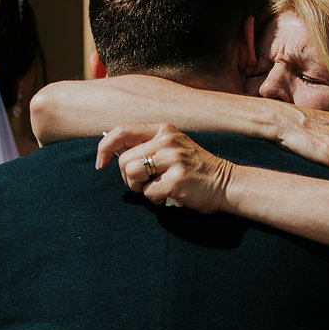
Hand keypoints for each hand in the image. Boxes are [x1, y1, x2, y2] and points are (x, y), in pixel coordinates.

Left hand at [96, 125, 233, 212]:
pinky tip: (169, 196)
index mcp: (163, 130)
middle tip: (142, 184)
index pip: (122, 130)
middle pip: (124, 160)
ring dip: (139, 188)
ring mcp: (174, 159)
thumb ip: (146, 146)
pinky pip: (149, 192)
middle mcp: (167, 140)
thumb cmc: (193, 169)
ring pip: (132, 174)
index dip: (105, 148)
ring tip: (156, 189)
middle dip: (127, 178)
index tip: (102, 164)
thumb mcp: (171, 148)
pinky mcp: (178, 179)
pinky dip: (155, 199)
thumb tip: (111, 153)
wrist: (226, 183)